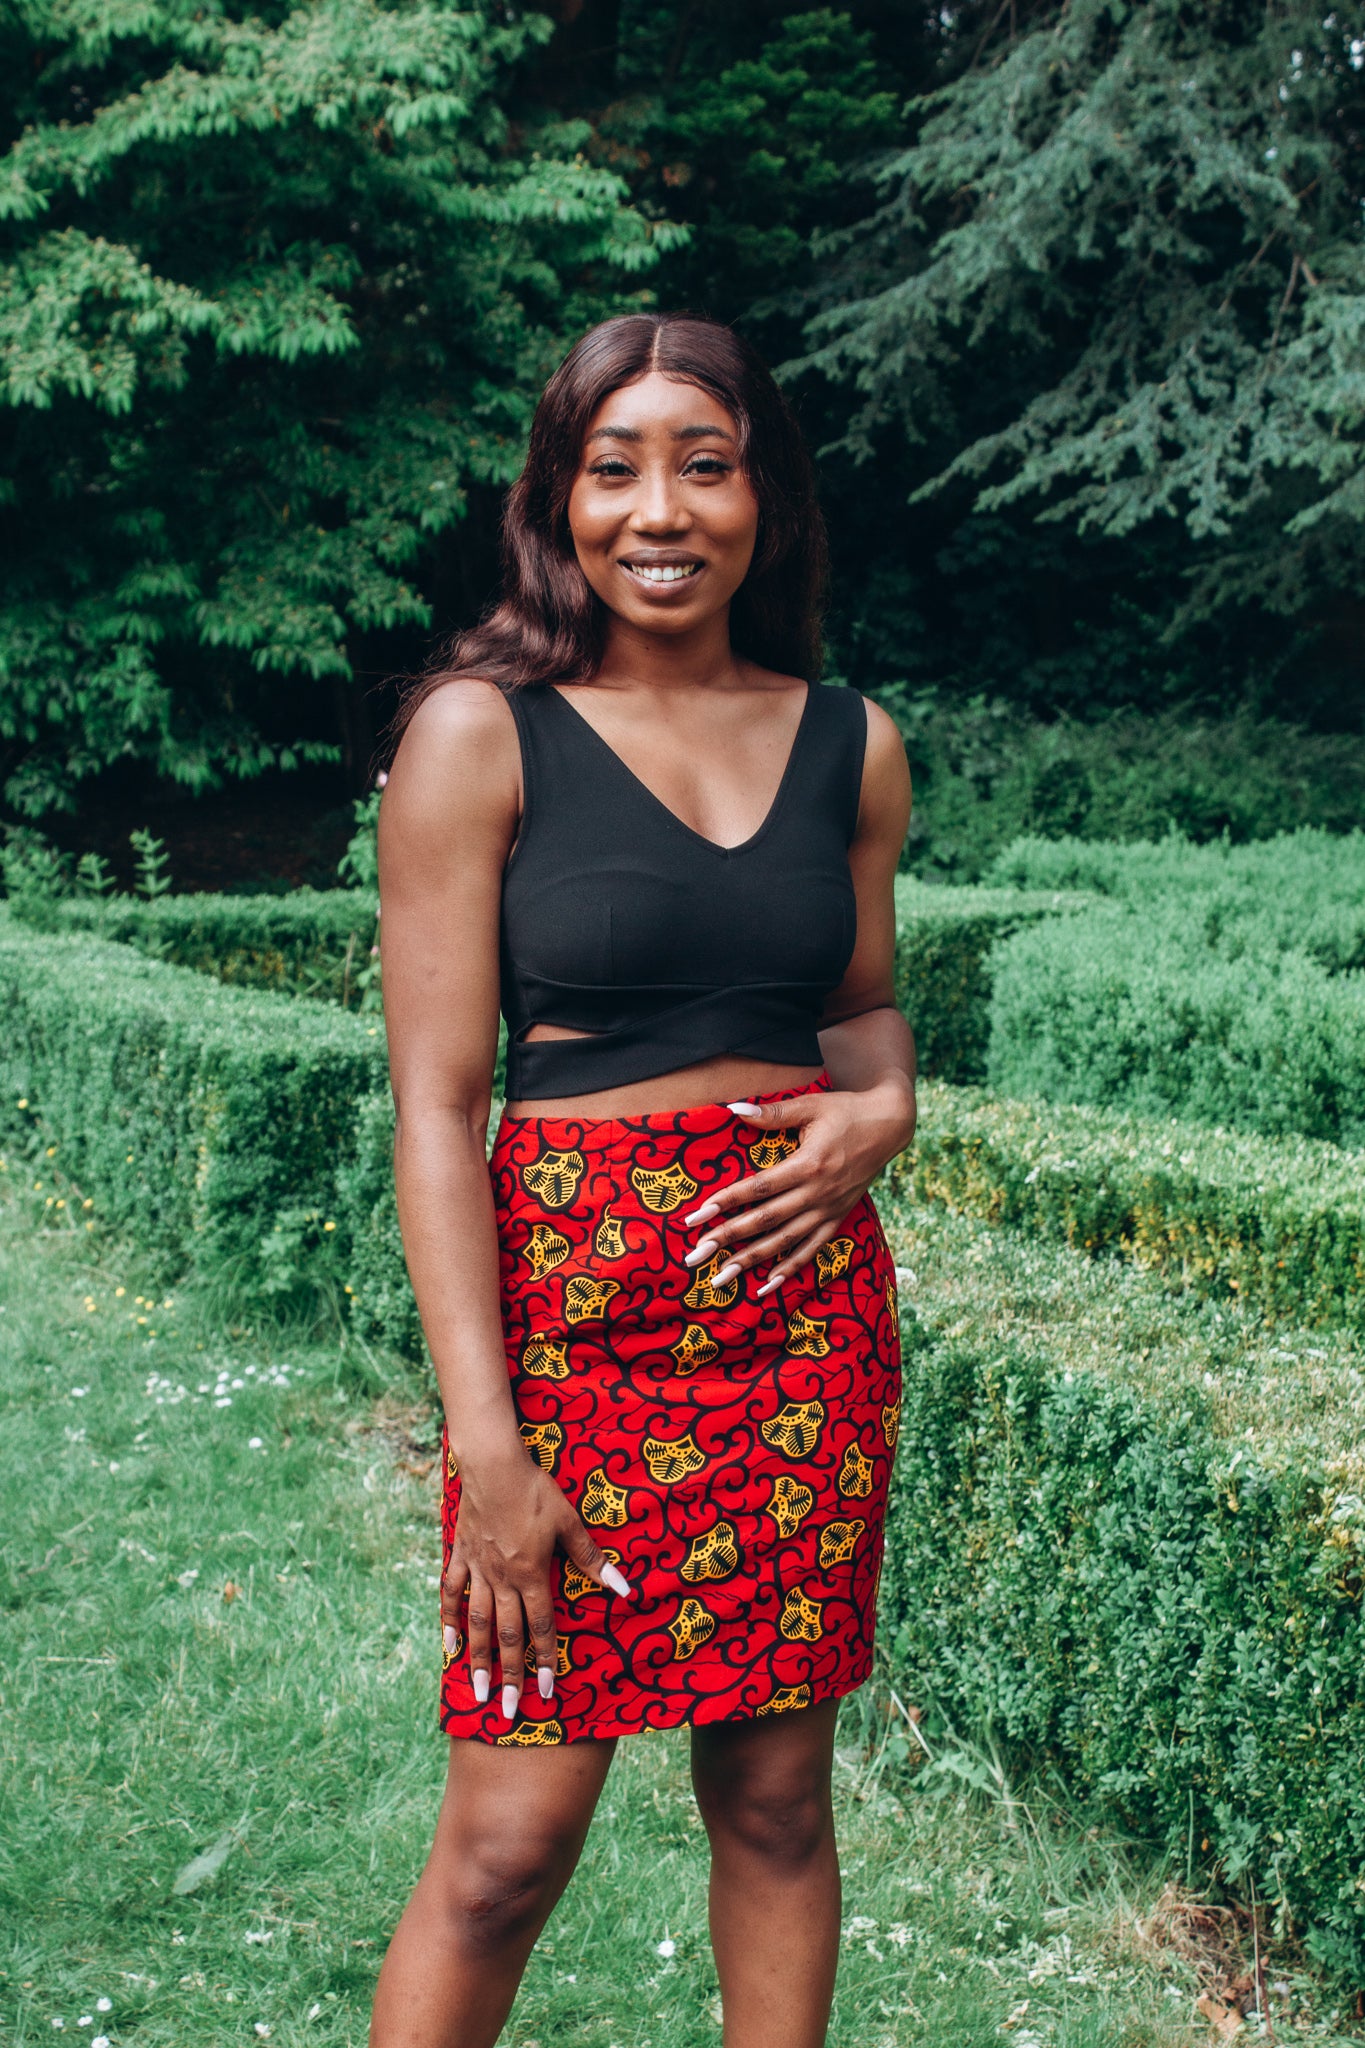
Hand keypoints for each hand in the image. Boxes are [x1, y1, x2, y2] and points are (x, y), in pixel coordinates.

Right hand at [442, 1441, 631, 1719]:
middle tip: (508, 1711)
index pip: (540, 1627)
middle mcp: (502, 1580)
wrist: (492, 1465)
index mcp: (531, 1575)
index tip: (546, 1693)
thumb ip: (592, 1559)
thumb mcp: (569, 1523)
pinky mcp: (461, 1556)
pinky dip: (449, 1621)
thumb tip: (623, 1587)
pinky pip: (452, 1594)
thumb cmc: (535, 1490)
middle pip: (506, 1636)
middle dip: (510, 1675)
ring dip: (477, 1660)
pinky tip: (447, 1647)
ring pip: (476, 1624)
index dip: (545, 1660)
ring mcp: (478, 1570)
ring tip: (477, 1692)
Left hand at [683, 1083, 914, 1296]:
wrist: (889, 1126)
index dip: (724, 1203)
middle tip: (694, 1256)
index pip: (757, 1189)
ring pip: (784, 1242)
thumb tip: (734, 1110)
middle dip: (727, 1239)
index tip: (695, 1217)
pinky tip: (766, 1286)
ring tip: (720, 1278)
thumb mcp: (810, 1106)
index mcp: (808, 1165)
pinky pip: (812, 1250)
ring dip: (751, 1261)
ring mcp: (828, 1210)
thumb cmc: (846, 1112)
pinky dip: (789, 1269)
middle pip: (765, 1221)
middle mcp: (817, 1194)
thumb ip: (772, 1114)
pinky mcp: (838, 1218)